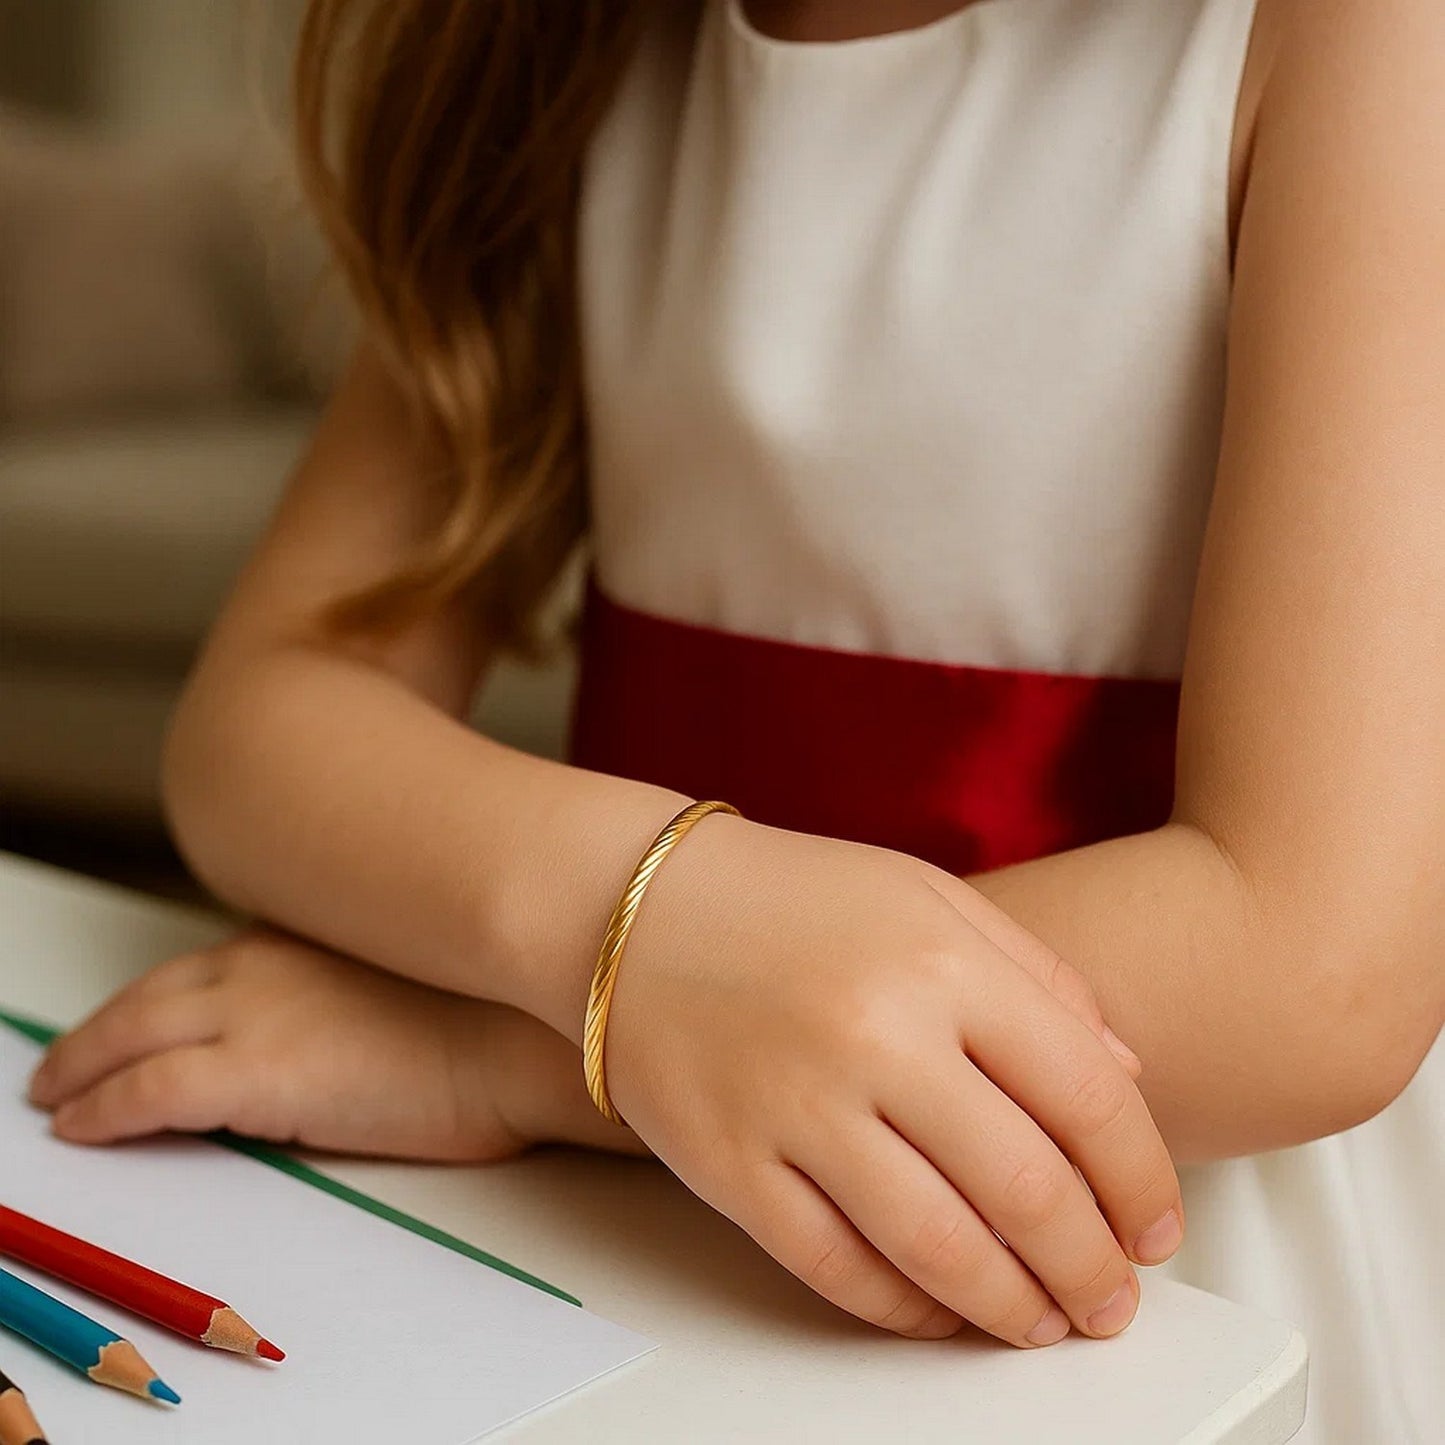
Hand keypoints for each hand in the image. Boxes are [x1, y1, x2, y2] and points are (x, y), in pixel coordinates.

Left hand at [26, 927, 624, 1160]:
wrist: (524, 1034)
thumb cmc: (499, 1013)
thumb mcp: (414, 970)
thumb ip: (352, 982)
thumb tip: (332, 1021)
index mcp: (308, 934)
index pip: (206, 965)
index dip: (160, 998)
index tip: (140, 1019)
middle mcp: (265, 960)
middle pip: (150, 996)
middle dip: (97, 1031)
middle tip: (64, 1061)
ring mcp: (254, 1012)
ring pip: (131, 1037)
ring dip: (82, 1068)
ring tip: (57, 1096)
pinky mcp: (252, 1073)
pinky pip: (144, 1096)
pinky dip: (102, 1111)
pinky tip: (79, 1127)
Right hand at [603, 816, 1181, 1347]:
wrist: (632, 906)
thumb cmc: (787, 896)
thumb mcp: (927, 895)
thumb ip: (1036, 976)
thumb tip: (1122, 1075)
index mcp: (938, 962)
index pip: (1085, 1093)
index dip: (1141, 1178)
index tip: (1157, 1225)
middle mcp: (874, 1036)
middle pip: (1025, 1189)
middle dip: (1091, 1268)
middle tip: (1113, 1301)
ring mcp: (796, 1107)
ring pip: (938, 1249)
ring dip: (1012, 1307)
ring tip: (1046, 1324)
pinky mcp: (730, 1165)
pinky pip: (836, 1267)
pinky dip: (903, 1309)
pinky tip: (941, 1313)